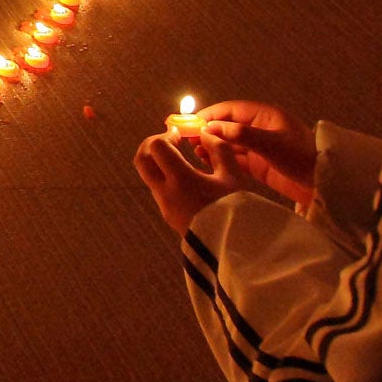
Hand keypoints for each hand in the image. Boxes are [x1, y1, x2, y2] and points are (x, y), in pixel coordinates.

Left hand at [135, 131, 252, 234]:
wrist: (239, 247)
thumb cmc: (239, 209)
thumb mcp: (234, 176)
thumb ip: (219, 150)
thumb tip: (205, 134)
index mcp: (180, 181)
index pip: (157, 147)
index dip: (167, 135)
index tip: (180, 134)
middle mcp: (166, 193)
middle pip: (141, 160)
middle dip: (152, 145)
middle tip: (170, 141)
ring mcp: (165, 207)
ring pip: (149, 175)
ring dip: (159, 162)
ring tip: (182, 158)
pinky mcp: (169, 216)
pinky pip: (159, 190)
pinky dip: (166, 177)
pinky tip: (187, 176)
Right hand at [197, 101, 318, 206]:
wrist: (322, 186)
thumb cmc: (300, 158)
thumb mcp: (271, 144)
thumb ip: (240, 134)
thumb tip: (211, 127)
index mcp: (265, 115)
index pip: (230, 110)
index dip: (209, 114)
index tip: (189, 122)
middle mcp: (259, 128)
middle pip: (226, 124)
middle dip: (206, 129)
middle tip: (185, 136)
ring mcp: (258, 146)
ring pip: (228, 141)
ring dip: (211, 144)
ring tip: (192, 150)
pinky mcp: (258, 164)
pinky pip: (233, 157)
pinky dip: (219, 157)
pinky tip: (205, 160)